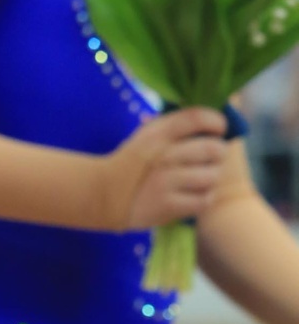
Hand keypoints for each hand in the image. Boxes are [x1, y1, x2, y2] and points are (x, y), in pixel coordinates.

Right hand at [102, 108, 228, 231]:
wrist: (103, 195)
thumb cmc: (132, 162)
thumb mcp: (148, 134)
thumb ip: (176, 125)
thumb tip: (211, 121)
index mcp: (159, 132)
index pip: (198, 118)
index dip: (216, 122)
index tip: (220, 129)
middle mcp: (164, 155)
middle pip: (212, 149)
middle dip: (219, 154)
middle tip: (213, 159)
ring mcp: (165, 181)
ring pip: (211, 176)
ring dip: (211, 178)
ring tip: (202, 180)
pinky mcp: (166, 205)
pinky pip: (203, 200)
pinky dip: (204, 198)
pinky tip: (196, 197)